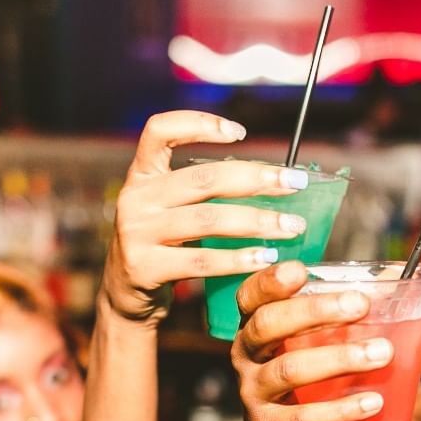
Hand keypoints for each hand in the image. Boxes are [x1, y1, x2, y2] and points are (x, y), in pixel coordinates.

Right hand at [100, 110, 311, 323]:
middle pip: (202, 179)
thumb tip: (270, 180)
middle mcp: (136, 198)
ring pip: (207, 220)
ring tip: (291, 227)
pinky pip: (201, 261)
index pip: (159, 131)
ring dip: (256, 222)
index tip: (241, 132)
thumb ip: (201, 192)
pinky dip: (237, 259)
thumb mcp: (168, 210)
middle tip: (294, 183)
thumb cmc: (161, 247)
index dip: (199, 124)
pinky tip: (264, 258)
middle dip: (255, 178)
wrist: (126, 297)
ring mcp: (137, 233)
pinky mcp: (144, 267)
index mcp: (142, 175)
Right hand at [231, 260, 392, 420]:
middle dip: (315, 311)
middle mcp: (246, 357)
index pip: (250, 297)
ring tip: (383, 353)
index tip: (301, 270)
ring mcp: (253, 393)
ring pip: (290, 370)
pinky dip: (341, 411)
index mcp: (253, 328)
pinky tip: (372, 403)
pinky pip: (303, 419)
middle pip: (268, 325)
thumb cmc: (299, 385)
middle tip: (362, 305)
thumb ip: (334, 319)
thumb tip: (393, 281)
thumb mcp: (303, 348)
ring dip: (340, 359)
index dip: (270, 282)